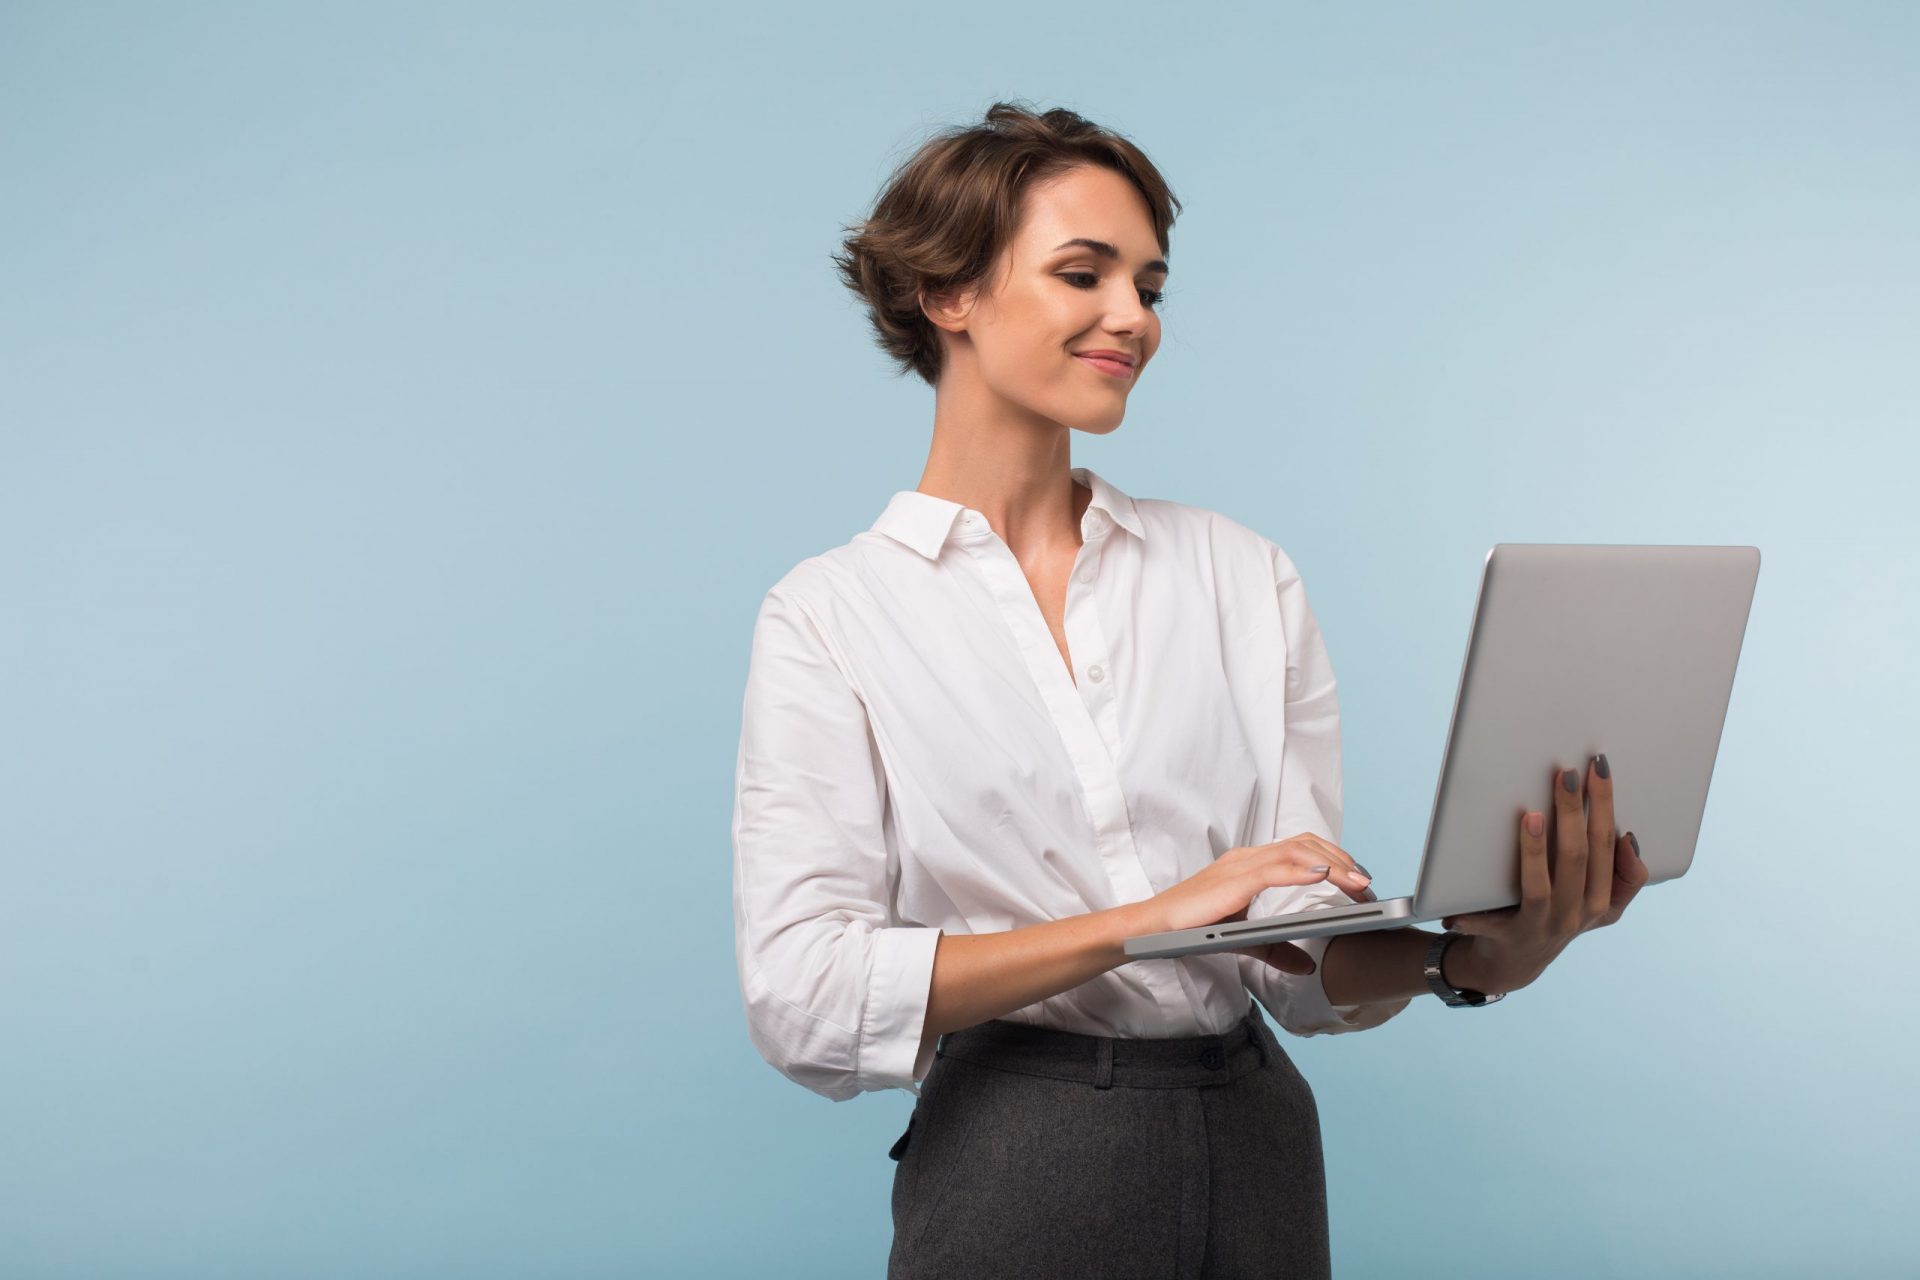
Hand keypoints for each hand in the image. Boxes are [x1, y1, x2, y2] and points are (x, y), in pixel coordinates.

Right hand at [1145, 835, 1377, 975]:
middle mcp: (1248, 857)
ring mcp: (1240, 865)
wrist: (1153, 929)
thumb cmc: (1192, 928)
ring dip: (1332, 865)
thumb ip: (1276, 949)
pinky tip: (1323, 878)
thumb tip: (1308, 967)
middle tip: (1367, 885)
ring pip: (1296, 852)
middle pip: (1306, 845)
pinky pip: (1274, 868)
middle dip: (1342, 861)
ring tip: (1357, 884)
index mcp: (1251, 865)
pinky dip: (1302, 870)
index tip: (1359, 881)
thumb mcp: (1244, 940)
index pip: (1301, 849)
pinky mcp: (1233, 880)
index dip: (1334, 860)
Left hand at [1441, 754, 1650, 994]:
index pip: (1609, 847)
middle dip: (1577, 811)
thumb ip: (1622, 878)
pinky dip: (1476, 915)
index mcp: (1603, 901)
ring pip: (1544, 887)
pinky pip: (1492, 923)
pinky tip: (1463, 901)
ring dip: (1537, 851)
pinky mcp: (1508, 938)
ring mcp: (1543, 927)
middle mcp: (1578, 915)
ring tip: (1531, 816)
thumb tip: (1628, 838)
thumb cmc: (1554, 914)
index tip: (1598, 769)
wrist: (1514, 963)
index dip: (1607, 807)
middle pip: (1581, 858)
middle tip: (1567, 774)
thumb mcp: (1598, 904)